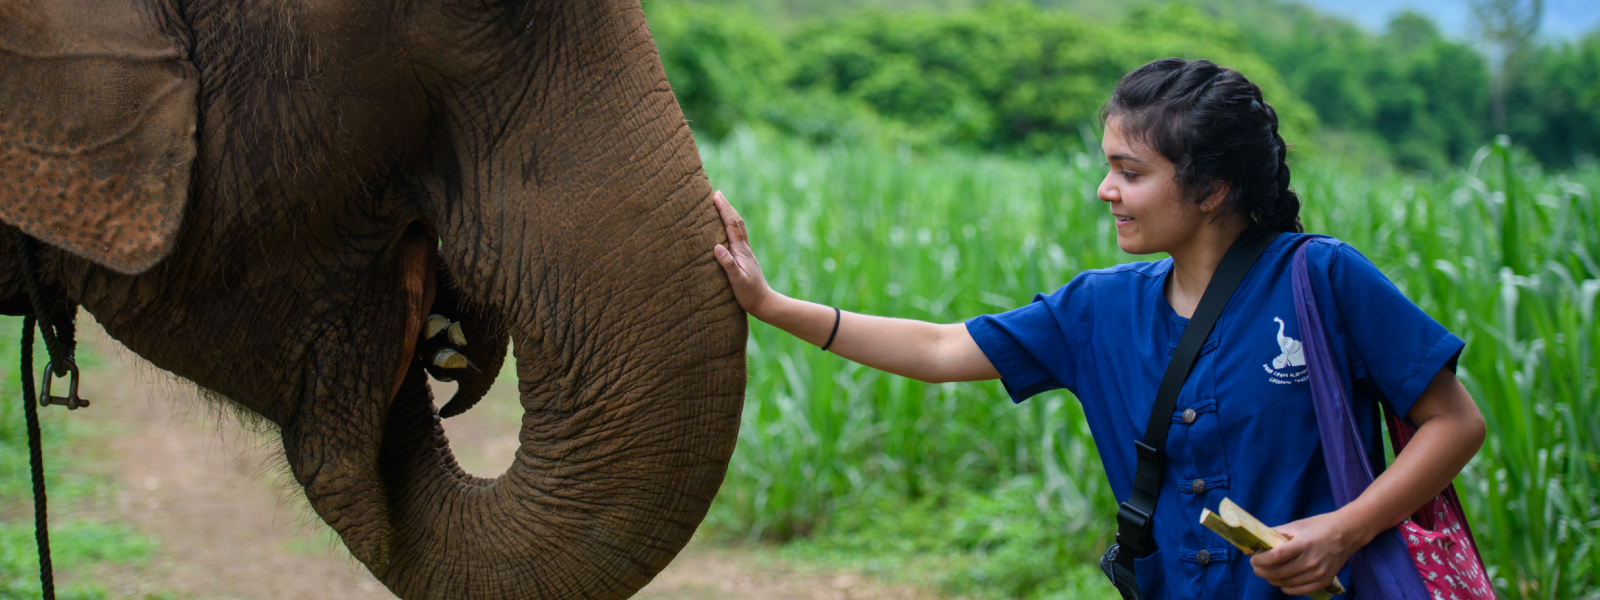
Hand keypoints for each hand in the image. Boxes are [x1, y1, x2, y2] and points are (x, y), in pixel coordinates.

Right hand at [711, 191, 775, 317]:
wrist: (765, 302)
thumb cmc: (750, 295)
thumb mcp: (737, 281)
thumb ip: (728, 264)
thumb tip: (716, 247)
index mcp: (741, 251)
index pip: (731, 225)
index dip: (723, 209)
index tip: (715, 195)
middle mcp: (744, 248)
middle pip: (736, 222)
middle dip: (726, 206)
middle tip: (716, 193)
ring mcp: (745, 252)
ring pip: (738, 227)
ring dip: (730, 214)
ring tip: (721, 204)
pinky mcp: (744, 257)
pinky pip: (737, 235)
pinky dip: (731, 225)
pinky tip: (727, 227)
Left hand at [1250, 511, 1365, 595]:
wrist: (1347, 533)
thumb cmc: (1320, 527)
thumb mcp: (1297, 526)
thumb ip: (1277, 534)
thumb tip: (1258, 540)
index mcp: (1304, 543)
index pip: (1277, 556)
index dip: (1261, 559)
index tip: (1253, 559)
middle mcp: (1312, 561)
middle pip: (1280, 572)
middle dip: (1262, 571)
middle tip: (1255, 567)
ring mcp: (1319, 573)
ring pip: (1287, 583)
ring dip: (1272, 579)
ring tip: (1266, 573)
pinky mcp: (1324, 581)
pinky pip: (1300, 591)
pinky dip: (1287, 588)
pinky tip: (1281, 582)